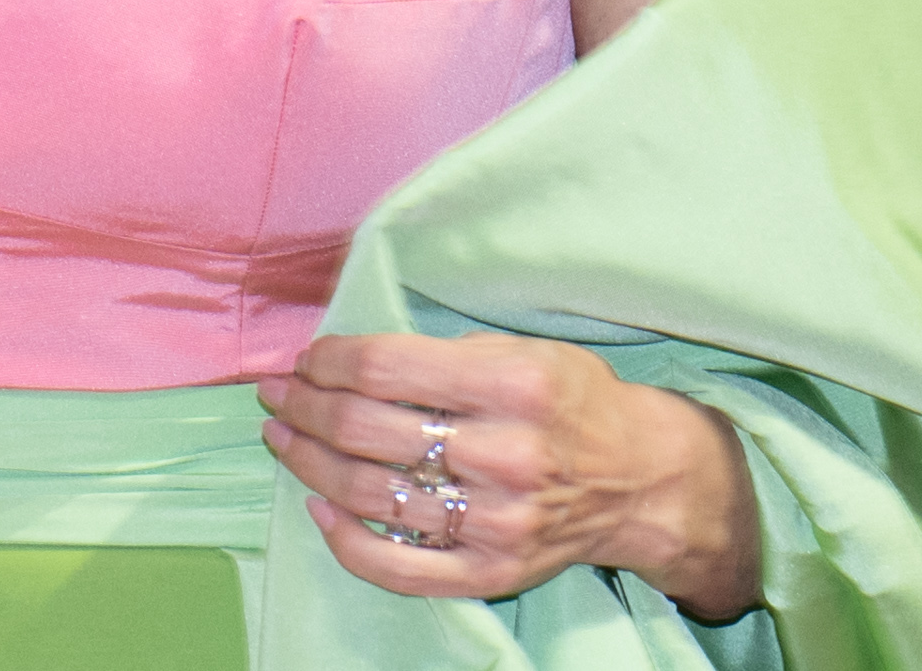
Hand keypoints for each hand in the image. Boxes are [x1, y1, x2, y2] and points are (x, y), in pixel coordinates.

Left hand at [264, 332, 760, 616]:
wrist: (643, 480)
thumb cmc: (571, 402)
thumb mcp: (522, 350)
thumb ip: (441, 352)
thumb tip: (343, 358)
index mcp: (512, 386)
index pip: (383, 367)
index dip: (327, 361)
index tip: (307, 359)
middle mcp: (505, 455)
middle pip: (365, 429)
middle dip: (304, 407)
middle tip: (278, 395)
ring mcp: (498, 522)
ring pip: (371, 494)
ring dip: (308, 462)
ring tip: (281, 438)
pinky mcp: (493, 572)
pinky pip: (400, 566)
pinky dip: (347, 540)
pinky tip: (318, 506)